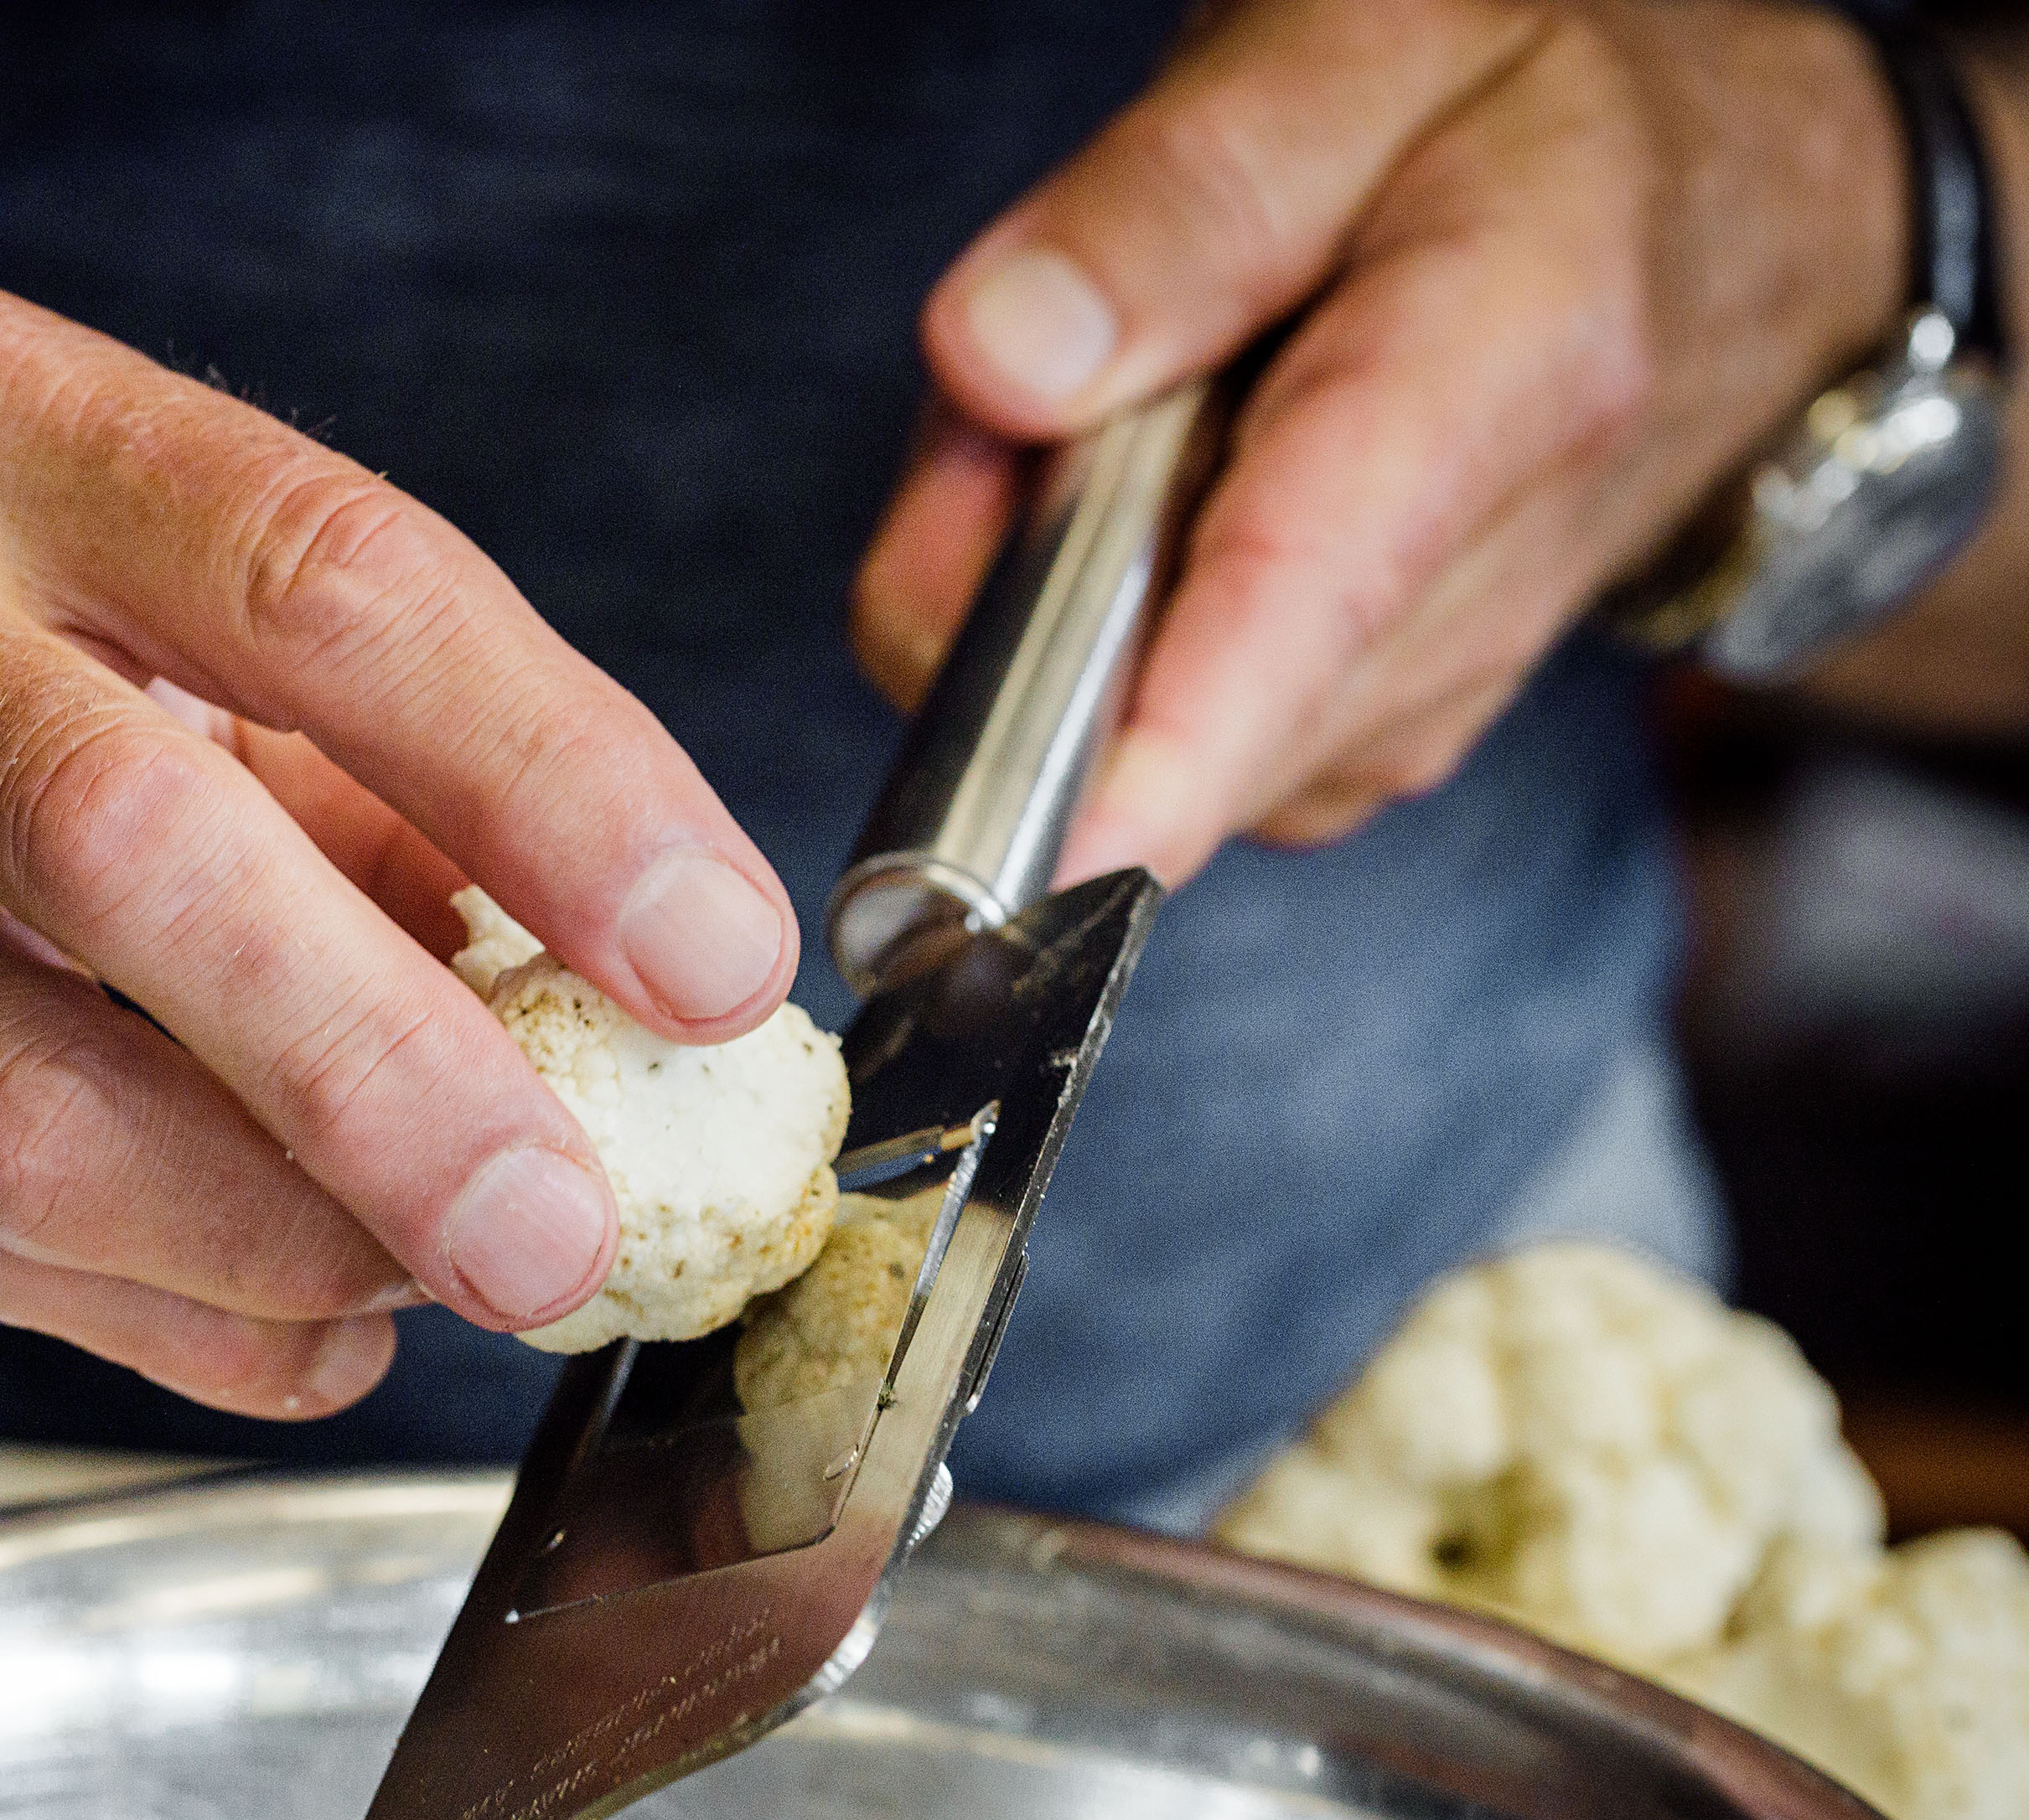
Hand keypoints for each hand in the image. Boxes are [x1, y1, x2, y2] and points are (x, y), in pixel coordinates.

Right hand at [0, 280, 799, 1417]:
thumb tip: (610, 1010)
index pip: (333, 580)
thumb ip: (356, 786)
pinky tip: (297, 1327)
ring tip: (437, 1282)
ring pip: (35, 1112)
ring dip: (286, 1238)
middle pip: (148, 855)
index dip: (560, 786)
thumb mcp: (113, 613)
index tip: (717, 961)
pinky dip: (169, 1319)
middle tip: (572, 1221)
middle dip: (401, 1075)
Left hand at [851, 0, 1911, 883]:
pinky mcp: (1362, 738)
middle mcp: (1477, 575)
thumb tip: (1000, 364)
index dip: (1165, 752)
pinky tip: (1164, 501)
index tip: (1051, 863)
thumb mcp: (1361, 49)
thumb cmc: (1523, 108)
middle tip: (1013, 401)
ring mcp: (1421, 683)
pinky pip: (1161, 735)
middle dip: (1014, 589)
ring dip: (1056, 596)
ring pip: (1139, 727)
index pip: (1309, 592)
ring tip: (1129, 411)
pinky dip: (1104, 632)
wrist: (1697, 208)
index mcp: (1504, 365)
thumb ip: (1177, 203)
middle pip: (1167, 690)